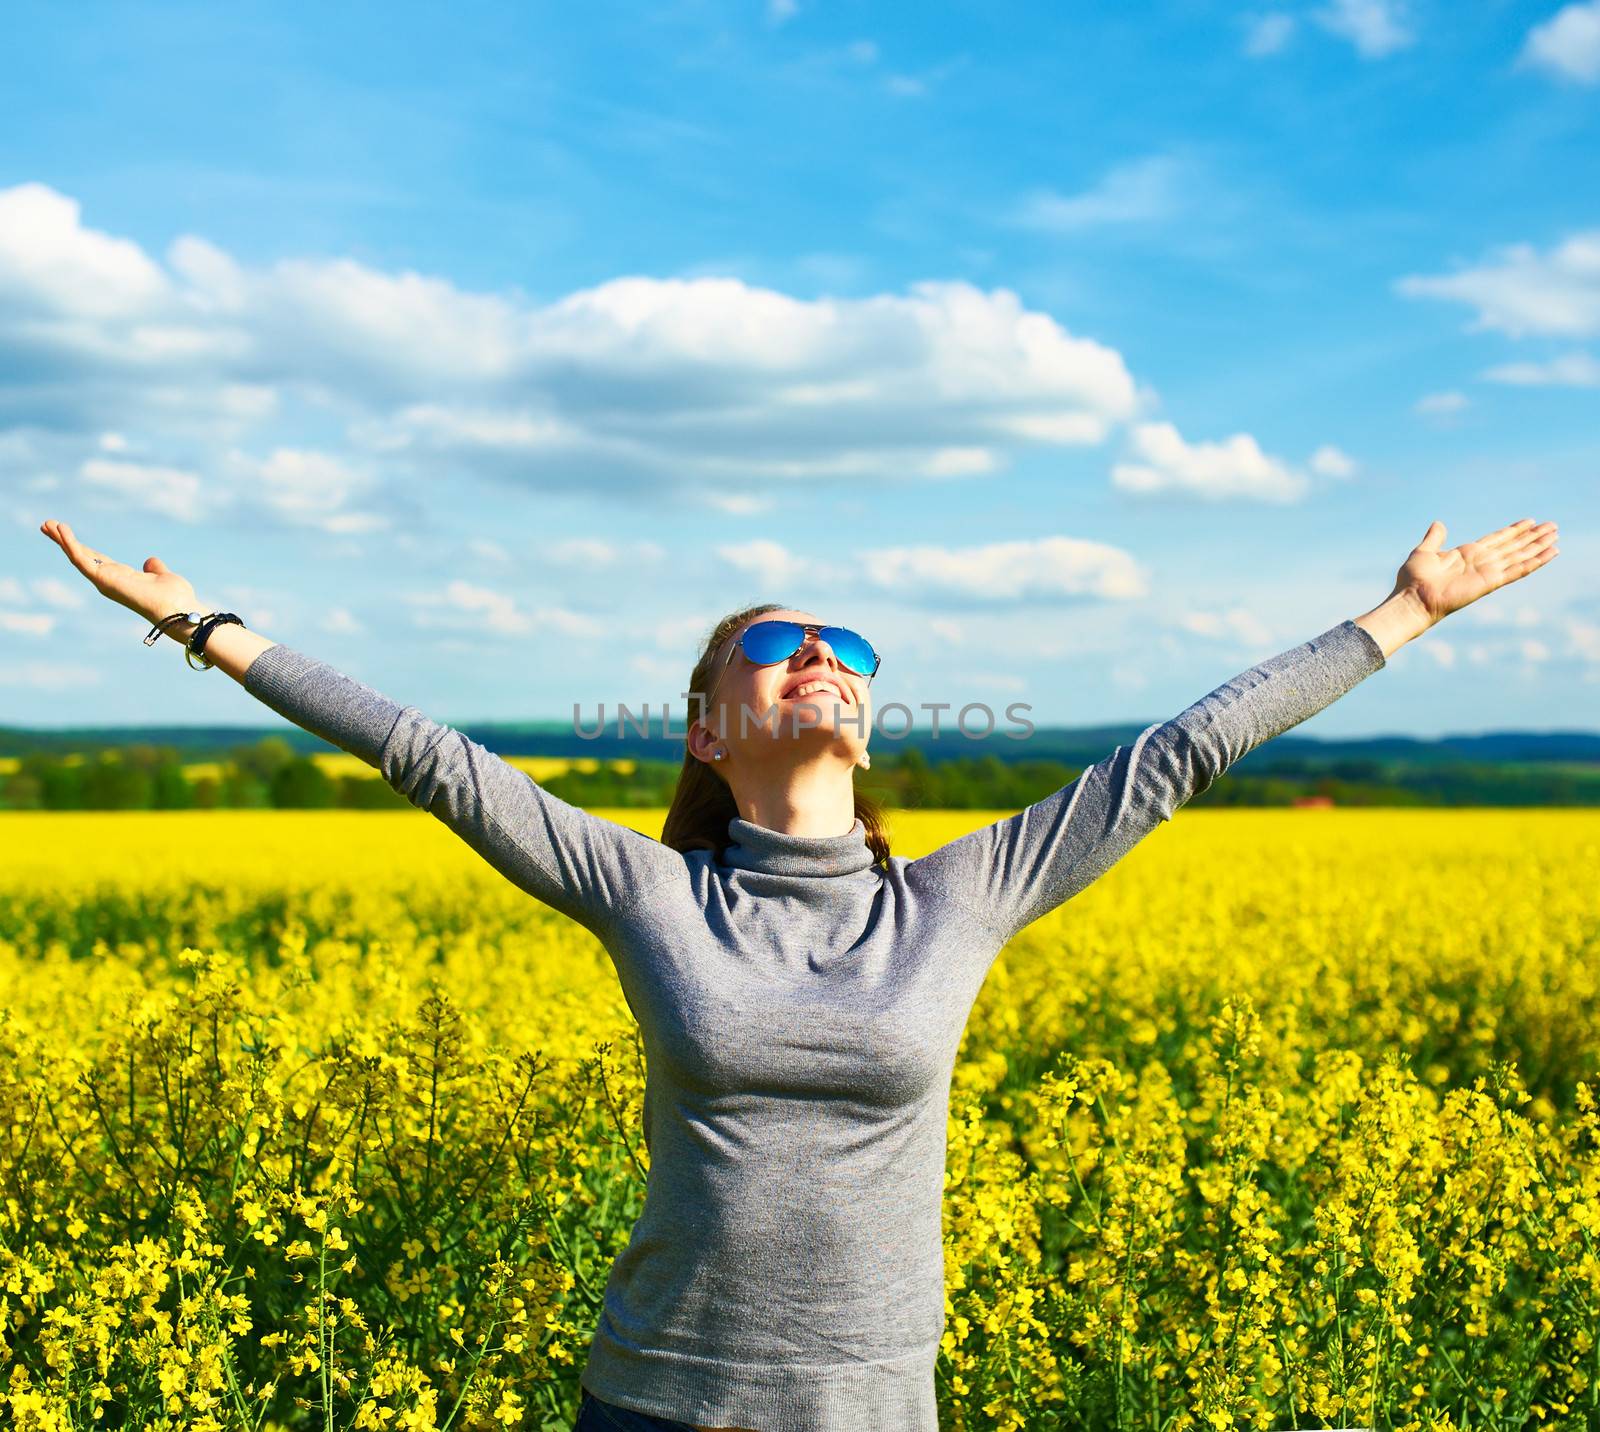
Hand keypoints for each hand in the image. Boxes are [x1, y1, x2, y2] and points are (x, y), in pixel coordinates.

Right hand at [39, 519, 200, 626]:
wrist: (178, 609)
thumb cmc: (174, 598)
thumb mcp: (163, 577)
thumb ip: (155, 569)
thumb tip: (150, 562)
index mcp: (120, 577)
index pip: (95, 559)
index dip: (81, 546)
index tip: (66, 533)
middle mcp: (108, 580)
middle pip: (81, 556)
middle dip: (64, 541)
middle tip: (47, 525)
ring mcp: (104, 580)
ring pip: (76, 557)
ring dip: (61, 540)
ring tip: (47, 524)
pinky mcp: (103, 579)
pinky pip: (81, 559)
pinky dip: (70, 544)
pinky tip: (61, 529)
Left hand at [1395, 517, 1559, 628]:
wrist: (1412, 599)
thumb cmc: (1413, 580)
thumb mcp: (1424, 552)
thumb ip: (1434, 538)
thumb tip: (1438, 523)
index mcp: (1467, 554)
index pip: (1497, 539)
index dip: (1514, 531)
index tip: (1530, 521)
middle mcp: (1481, 562)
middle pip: (1514, 546)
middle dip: (1532, 536)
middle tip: (1553, 526)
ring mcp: (1488, 572)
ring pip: (1520, 555)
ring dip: (1538, 546)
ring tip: (1556, 535)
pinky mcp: (1491, 582)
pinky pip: (1519, 570)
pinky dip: (1536, 561)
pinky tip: (1551, 553)